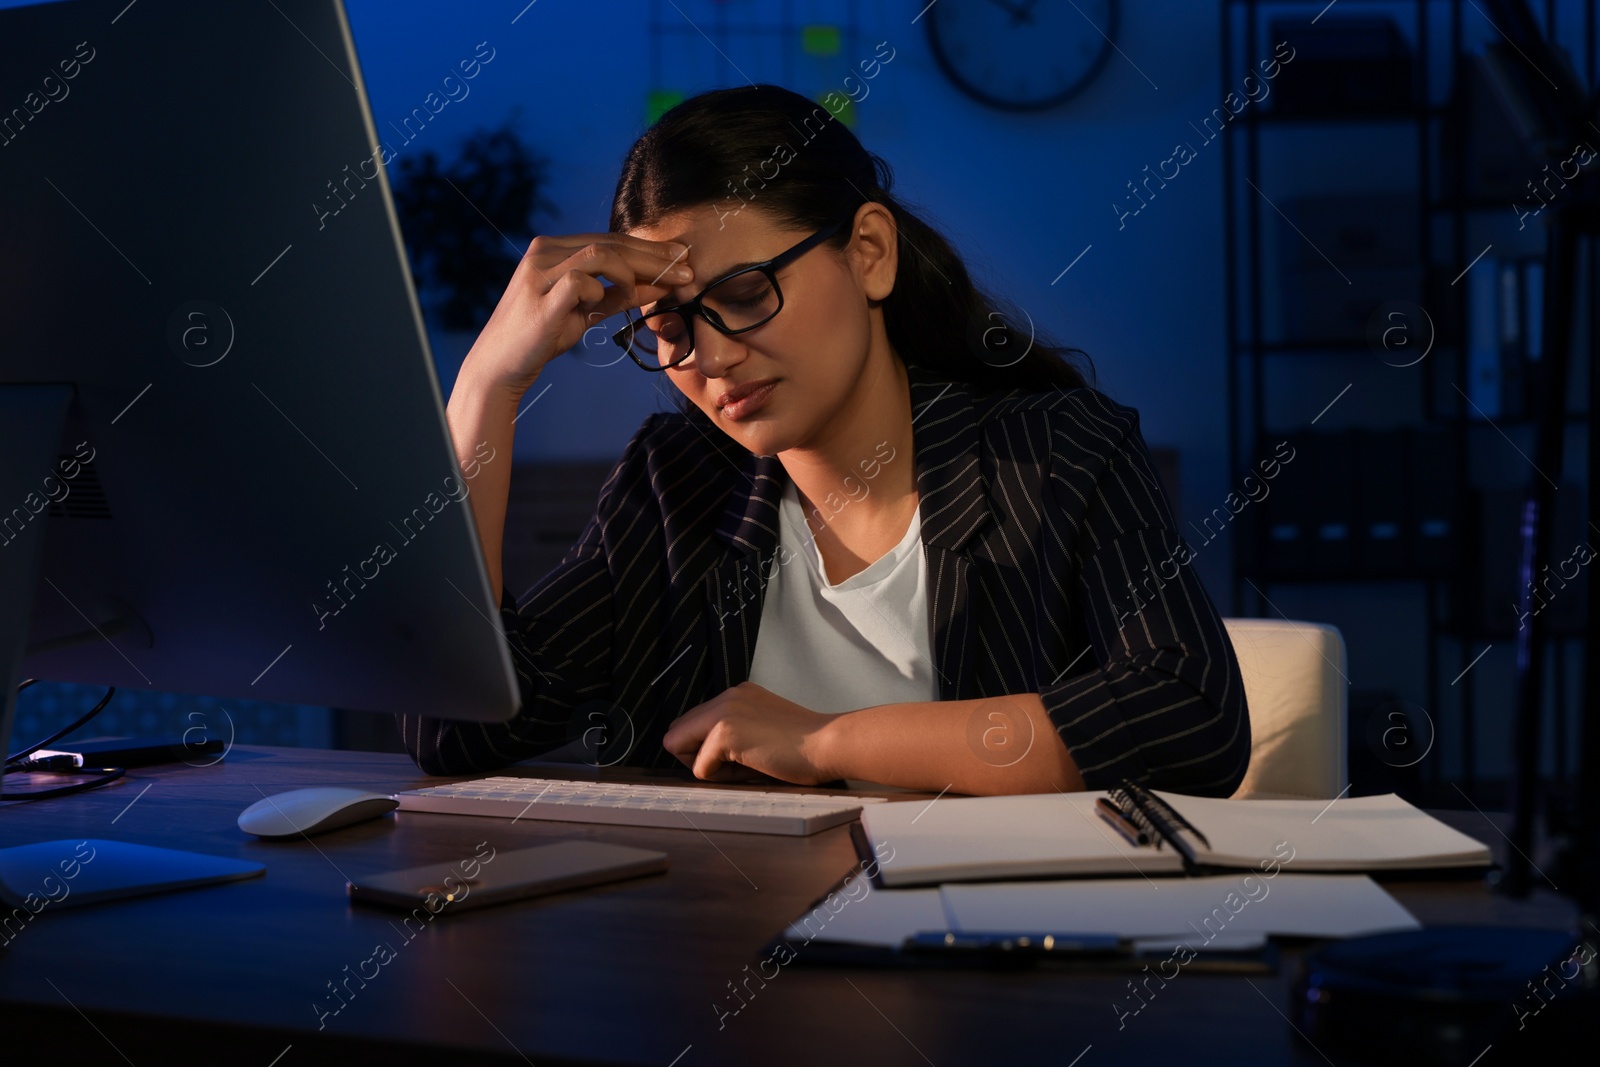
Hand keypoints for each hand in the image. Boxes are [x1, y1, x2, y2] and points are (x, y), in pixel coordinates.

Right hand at [460, 232, 693, 396]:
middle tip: (687, 269)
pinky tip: (611, 303)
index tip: (681, 259)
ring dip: (636, 270)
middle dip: (654, 256)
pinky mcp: (540, 298)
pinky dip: (604, 290)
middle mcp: (545, 252)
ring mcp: (540, 272)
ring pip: (600, 255)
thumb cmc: (543, 335)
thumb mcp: (586, 311)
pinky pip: (582, 281)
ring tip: (659, 288)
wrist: (502, 365)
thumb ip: (618, 295)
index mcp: (555, 249)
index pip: (610, 240)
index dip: (649, 248)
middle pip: (610, 243)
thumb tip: (660, 285)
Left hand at [662, 682, 838, 784]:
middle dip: (696, 756)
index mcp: (737, 695)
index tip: (738, 757)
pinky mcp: (724, 732)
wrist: (829, 744)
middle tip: (735, 766)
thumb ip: (734, 735)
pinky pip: (699, 768)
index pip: (693, 722)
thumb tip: (702, 759)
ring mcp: (724, 712)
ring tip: (746, 765)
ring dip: (706, 766)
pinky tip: (752, 767)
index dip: (705, 749)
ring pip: (679, 746)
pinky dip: (720, 777)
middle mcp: (727, 697)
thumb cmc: (806, 747)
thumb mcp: (763, 731)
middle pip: (677, 732)